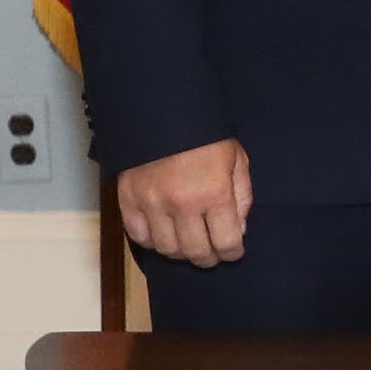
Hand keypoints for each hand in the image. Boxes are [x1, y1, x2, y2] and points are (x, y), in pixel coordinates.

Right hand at [117, 139, 252, 266]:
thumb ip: (242, 197)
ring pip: (167, 249)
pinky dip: (152, 242)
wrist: (162, 111)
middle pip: (195, 252)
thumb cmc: (206, 136)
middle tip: (212, 253)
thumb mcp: (237, 160)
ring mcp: (152, 203)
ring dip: (181, 252)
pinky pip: (138, 237)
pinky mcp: (128, 199)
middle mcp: (182, 203)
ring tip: (188, 243)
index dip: (233, 253)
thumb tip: (239, 231)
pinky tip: (163, 233)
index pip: (225, 243)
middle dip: (209, 258)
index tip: (233, 252)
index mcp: (214, 192)